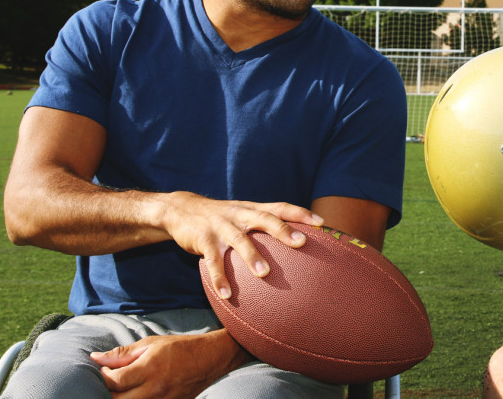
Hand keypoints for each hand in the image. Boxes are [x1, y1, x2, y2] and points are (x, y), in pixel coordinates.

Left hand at [90, 330, 248, 397]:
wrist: (209, 359)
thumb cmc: (179, 348)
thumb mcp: (151, 344)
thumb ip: (123, 354)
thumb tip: (96, 358)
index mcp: (150, 368)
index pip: (114, 381)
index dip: (104, 375)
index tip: (106, 369)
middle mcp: (155, 389)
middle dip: (109, 390)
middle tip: (113, 379)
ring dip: (121, 397)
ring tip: (125, 386)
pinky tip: (137, 392)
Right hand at [160, 193, 322, 299]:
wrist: (181, 209)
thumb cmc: (222, 217)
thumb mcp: (244, 214)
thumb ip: (266, 225)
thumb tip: (297, 244)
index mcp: (252, 209)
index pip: (280, 207)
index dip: (300, 213)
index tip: (321, 223)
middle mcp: (240, 214)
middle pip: (264, 219)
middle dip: (283, 230)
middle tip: (301, 242)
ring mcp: (221, 226)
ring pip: (239, 240)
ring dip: (252, 256)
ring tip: (265, 274)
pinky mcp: (203, 239)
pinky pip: (212, 260)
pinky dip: (219, 277)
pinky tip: (227, 295)